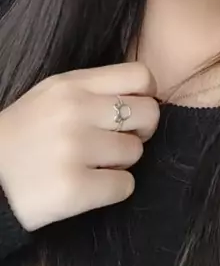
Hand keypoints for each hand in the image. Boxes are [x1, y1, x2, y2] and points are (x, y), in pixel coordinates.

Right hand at [0, 63, 159, 231]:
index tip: (134, 110)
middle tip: (119, 142)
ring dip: (122, 163)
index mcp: (71, 85)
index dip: (146, 95)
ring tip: (94, 165)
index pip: (140, 75)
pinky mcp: (74, 188)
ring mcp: (75, 149)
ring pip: (137, 152)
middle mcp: (75, 111)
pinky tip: (90, 186)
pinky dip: (113, 190)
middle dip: (140, 131)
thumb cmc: (25, 136)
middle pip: (148, 113)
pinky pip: (125, 186)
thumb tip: (143, 97)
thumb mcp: (51, 95)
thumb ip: (93, 90)